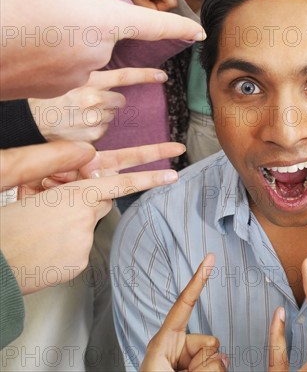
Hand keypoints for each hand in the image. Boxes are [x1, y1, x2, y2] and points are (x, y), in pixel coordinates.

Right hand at [0, 0, 203, 100]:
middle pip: (102, 26)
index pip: (153, 24)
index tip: (199, 31)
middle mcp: (96, 55)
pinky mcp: (55, 89)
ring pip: (81, 44)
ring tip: (27, 23)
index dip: (179, 26)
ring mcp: (75, 77)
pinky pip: (64, 61)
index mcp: (101, 22)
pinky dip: (52, 50)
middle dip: (83, 11)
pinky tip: (24, 41)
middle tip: (41, 2)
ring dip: (64, 31)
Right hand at [0, 141, 180, 293]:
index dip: (149, 178)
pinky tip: (45, 249)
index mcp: (74, 196)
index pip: (120, 183)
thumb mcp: (29, 190)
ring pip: (89, 227)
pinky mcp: (79, 262)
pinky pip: (81, 248)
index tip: (173, 174)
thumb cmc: (6, 226)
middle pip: (101, 204)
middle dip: (87, 203)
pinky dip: (68, 246)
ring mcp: (84, 243)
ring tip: (41, 233)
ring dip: (74, 226)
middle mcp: (85, 219)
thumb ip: (58, 171)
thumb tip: (86, 161)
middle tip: (54, 211)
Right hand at [28, 68, 167, 142]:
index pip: (125, 76)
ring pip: (112, 115)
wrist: (29, 121)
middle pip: (120, 100)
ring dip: (101, 115)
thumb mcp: (70, 80)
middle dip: (110, 101)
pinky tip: (78, 126)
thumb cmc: (49, 98)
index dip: (147, 75)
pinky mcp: (94, 135)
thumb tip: (116, 84)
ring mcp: (95, 118)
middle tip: (88, 104)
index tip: (163, 76)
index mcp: (90, 81)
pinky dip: (95, 128)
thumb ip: (94, 80)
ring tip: (78, 115)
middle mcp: (94, 99)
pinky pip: (104, 130)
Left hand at [140, 254, 227, 371]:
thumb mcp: (161, 371)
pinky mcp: (201, 370)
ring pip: (219, 360)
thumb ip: (195, 361)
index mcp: (165, 340)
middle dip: (204, 364)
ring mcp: (191, 362)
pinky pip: (219, 368)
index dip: (199, 280)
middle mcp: (181, 348)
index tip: (210, 257)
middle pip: (211, 342)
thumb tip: (220, 357)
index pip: (185, 304)